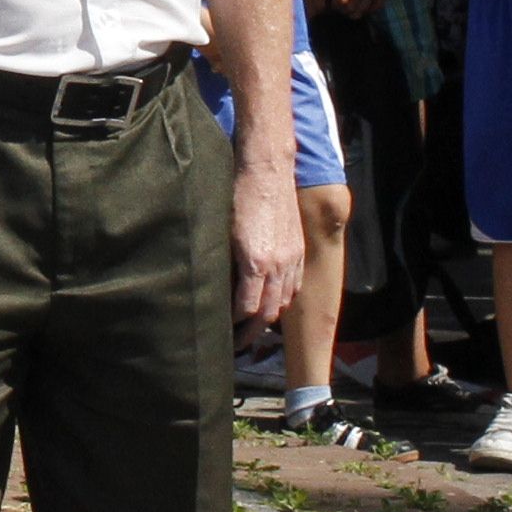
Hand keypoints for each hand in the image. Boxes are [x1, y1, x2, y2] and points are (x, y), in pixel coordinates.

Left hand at [229, 165, 303, 329]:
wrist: (267, 168)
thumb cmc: (236, 194)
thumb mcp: (220, 229)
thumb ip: (221, 261)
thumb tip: (213, 285)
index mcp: (255, 262)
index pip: (247, 309)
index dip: (234, 325)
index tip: (222, 331)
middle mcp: (277, 264)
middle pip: (268, 312)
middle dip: (251, 332)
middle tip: (236, 342)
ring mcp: (291, 257)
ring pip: (283, 301)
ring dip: (268, 317)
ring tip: (252, 327)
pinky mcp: (298, 249)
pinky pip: (294, 285)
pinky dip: (283, 299)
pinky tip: (271, 301)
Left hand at [321, 0, 403, 19]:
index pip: (342, 1)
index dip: (335, 5)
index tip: (331, 3)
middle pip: (351, 9)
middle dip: (342, 11)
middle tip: (339, 6)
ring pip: (363, 11)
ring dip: (354, 13)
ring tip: (349, 8)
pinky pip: (376, 7)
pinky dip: (368, 10)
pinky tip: (363, 6)